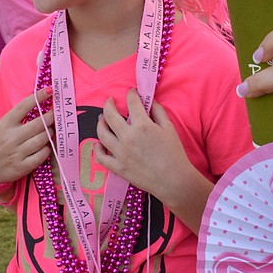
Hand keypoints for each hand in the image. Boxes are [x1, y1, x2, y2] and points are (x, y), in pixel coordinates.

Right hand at [0, 86, 53, 183]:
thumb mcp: (0, 127)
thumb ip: (16, 118)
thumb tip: (36, 102)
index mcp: (4, 124)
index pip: (24, 106)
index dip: (38, 97)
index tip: (49, 90)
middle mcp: (11, 138)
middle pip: (39, 123)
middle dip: (51, 116)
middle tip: (56, 113)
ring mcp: (17, 153)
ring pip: (43, 139)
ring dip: (50, 133)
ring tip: (51, 130)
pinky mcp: (22, 167)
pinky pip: (42, 155)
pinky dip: (47, 149)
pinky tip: (45, 146)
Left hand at [95, 91, 212, 227]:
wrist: (174, 180)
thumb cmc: (174, 154)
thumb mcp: (170, 128)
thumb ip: (159, 112)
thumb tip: (150, 102)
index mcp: (142, 125)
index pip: (132, 103)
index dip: (131, 94)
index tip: (131, 92)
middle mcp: (128, 136)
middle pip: (111, 115)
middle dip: (109, 104)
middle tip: (109, 101)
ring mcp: (120, 152)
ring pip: (102, 133)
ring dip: (100, 123)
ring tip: (101, 119)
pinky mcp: (118, 167)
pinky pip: (101, 157)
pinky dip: (97, 149)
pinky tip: (99, 144)